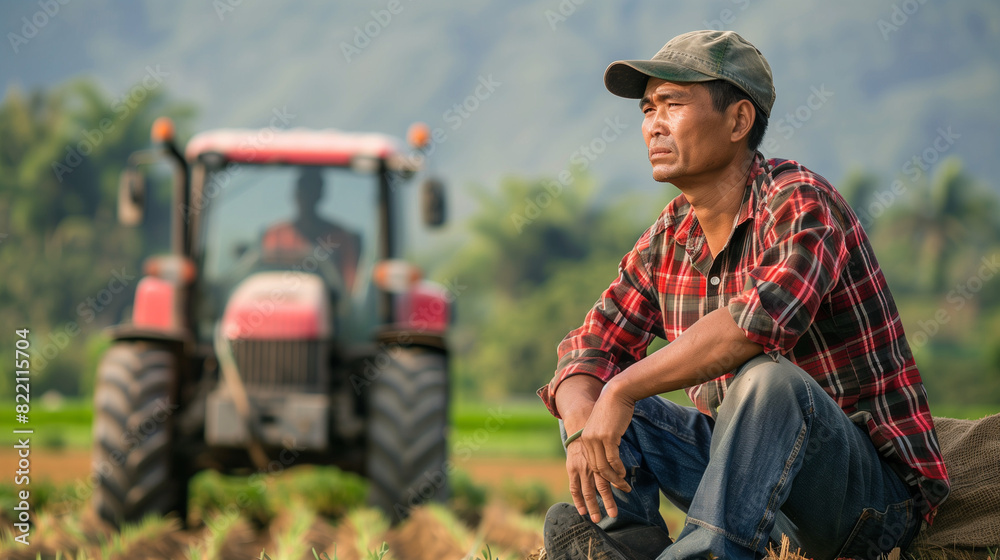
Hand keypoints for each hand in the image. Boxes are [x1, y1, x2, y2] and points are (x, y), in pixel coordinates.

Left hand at [571, 381, 635, 521]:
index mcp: (584, 440)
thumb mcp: (604, 428)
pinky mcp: (607, 437)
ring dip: (614, 480)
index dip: (595, 482)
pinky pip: (612, 459)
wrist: (616, 394)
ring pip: (604, 468)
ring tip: (624, 488)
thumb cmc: (613, 411)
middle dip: (604, 489)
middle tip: (614, 499)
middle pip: (595, 471)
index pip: (589, 467)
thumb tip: (609, 456)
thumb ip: (603, 441)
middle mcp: (587, 441)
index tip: (602, 494)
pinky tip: (624, 474)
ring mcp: (596, 439)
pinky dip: (618, 469)